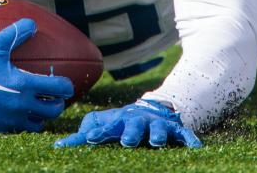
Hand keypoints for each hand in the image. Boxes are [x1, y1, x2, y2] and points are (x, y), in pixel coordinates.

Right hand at [0, 18, 73, 132]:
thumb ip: (16, 33)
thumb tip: (32, 23)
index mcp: (24, 84)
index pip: (59, 88)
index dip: (67, 86)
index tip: (66, 84)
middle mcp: (21, 105)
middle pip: (53, 110)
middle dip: (58, 102)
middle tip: (54, 96)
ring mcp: (10, 119)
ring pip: (39, 123)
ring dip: (42, 115)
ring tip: (38, 105)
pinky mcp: (0, 128)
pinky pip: (21, 129)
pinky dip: (25, 122)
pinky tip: (20, 112)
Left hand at [54, 99, 201, 147]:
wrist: (155, 108)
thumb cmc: (124, 121)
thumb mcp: (106, 123)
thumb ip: (86, 132)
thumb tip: (60, 145)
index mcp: (120, 120)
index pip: (107, 125)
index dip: (99, 131)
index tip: (91, 138)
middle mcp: (139, 120)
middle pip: (134, 125)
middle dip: (131, 133)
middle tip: (127, 141)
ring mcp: (158, 123)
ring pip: (158, 128)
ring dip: (158, 134)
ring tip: (156, 142)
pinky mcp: (176, 129)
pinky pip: (184, 134)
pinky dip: (190, 139)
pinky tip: (195, 148)